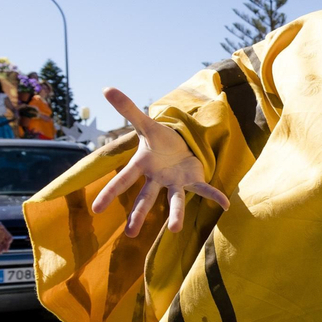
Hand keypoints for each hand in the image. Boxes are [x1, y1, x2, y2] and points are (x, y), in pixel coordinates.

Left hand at [0, 221, 13, 253]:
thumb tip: (1, 226)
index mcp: (5, 233)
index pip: (10, 237)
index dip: (10, 240)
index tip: (8, 242)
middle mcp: (4, 238)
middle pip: (7, 243)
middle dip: (6, 247)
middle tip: (5, 250)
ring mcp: (0, 241)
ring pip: (2, 247)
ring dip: (1, 250)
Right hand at [92, 87, 229, 235]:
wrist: (177, 144)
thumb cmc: (159, 139)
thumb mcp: (145, 123)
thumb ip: (128, 108)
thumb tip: (106, 87)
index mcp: (142, 165)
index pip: (123, 179)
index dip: (110, 193)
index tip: (96, 210)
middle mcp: (156, 178)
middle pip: (145, 198)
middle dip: (138, 215)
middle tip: (130, 234)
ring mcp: (174, 182)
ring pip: (174, 200)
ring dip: (176, 214)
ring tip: (175, 230)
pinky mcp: (192, 180)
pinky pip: (204, 189)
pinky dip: (215, 196)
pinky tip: (226, 205)